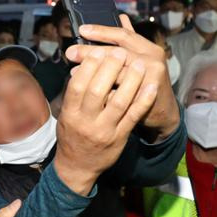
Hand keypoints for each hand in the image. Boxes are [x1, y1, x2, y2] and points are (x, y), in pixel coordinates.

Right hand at [54, 38, 157, 193]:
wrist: (78, 167)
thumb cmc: (72, 136)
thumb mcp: (66, 115)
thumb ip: (74, 93)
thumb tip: (84, 64)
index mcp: (70, 114)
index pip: (78, 85)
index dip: (89, 66)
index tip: (98, 50)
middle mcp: (86, 122)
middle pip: (98, 90)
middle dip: (110, 68)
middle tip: (120, 52)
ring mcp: (104, 130)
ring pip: (119, 101)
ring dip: (130, 80)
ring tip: (138, 62)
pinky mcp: (120, 137)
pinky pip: (134, 116)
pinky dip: (143, 100)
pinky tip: (151, 86)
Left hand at [66, 14, 180, 142]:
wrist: (163, 110)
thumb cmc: (147, 81)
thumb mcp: (141, 57)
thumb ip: (130, 39)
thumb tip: (121, 17)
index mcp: (148, 48)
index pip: (123, 34)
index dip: (101, 31)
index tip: (82, 30)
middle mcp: (152, 59)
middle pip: (117, 52)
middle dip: (91, 51)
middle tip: (71, 52)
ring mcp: (151, 77)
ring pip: (118, 72)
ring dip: (94, 72)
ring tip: (75, 71)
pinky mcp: (146, 96)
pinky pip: (120, 93)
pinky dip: (102, 92)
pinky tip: (87, 91)